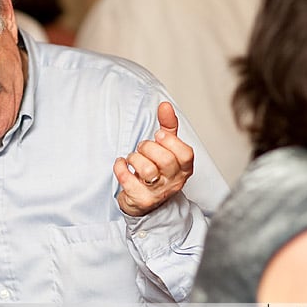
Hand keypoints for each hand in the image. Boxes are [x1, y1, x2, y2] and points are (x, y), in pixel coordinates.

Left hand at [114, 102, 193, 216]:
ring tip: (133, 159)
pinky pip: (128, 180)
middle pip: (165, 160)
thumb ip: (168, 127)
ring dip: (135, 159)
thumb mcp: (166, 148)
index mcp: (184, 168)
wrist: (145, 201)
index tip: (159, 136)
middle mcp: (174, 182)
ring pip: (147, 171)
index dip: (170, 141)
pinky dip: (120, 168)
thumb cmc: (157, 171)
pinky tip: (121, 164)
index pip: (185, 153)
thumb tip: (165, 105)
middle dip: (148, 148)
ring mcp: (158, 193)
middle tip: (143, 148)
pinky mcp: (141, 200)